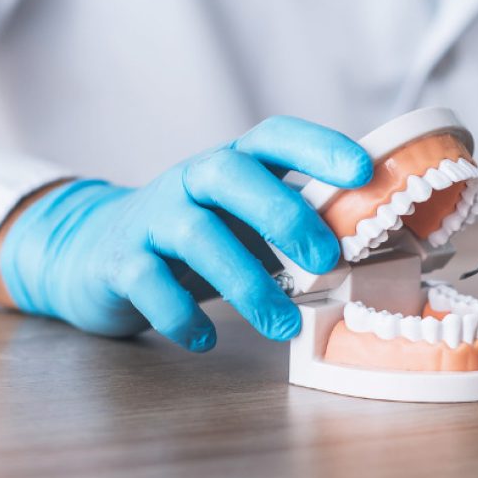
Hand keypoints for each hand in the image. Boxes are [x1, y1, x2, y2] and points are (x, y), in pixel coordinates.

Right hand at [0, 116, 371, 350]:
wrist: (97, 248)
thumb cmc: (194, 236)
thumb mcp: (240, 219)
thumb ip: (292, 225)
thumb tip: (381, 249)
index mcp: (229, 164)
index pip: (272, 137)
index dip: (317, 147)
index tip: (363, 172)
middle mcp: (189, 182)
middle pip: (230, 175)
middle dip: (282, 214)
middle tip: (325, 261)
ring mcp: (151, 218)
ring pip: (195, 234)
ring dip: (245, 282)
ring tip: (283, 325)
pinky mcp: (120, 260)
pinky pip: (148, 284)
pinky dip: (181, 314)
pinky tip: (205, 340)